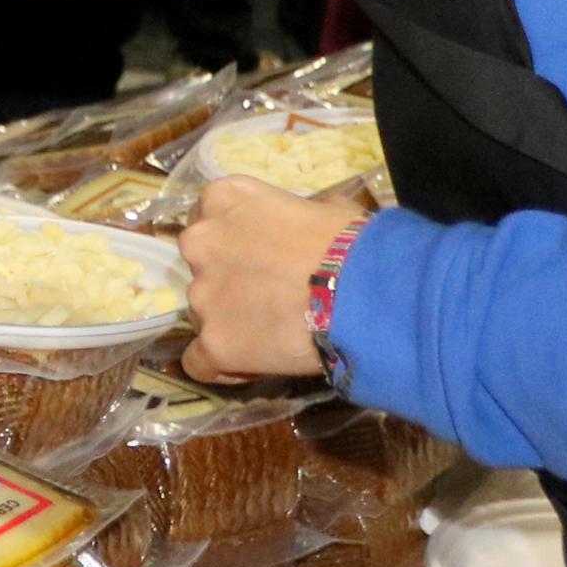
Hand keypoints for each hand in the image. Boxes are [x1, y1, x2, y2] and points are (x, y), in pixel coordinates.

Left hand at [178, 177, 368, 382]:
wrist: (366, 293)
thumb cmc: (355, 243)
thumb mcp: (324, 209)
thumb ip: (294, 215)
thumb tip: (304, 226)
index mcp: (224, 199)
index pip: (209, 222)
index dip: (235, 246)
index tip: (262, 262)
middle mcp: (200, 242)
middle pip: (202, 268)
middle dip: (229, 284)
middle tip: (271, 299)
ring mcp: (202, 295)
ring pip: (204, 314)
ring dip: (231, 324)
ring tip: (277, 335)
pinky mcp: (213, 342)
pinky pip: (201, 362)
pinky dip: (224, 366)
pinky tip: (253, 365)